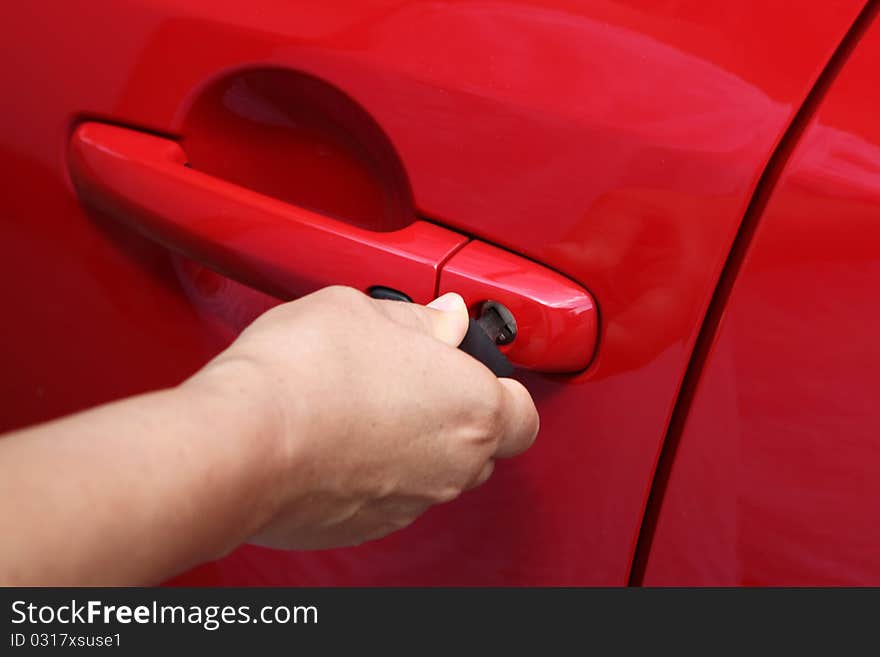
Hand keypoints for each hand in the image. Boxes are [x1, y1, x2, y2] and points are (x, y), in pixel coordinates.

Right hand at [188, 286, 538, 549]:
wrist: (239, 443)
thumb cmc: (304, 373)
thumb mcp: (366, 311)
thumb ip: (420, 320)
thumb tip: (443, 321)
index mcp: (473, 409)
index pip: (522, 411)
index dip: (498, 385)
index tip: (466, 365)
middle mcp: (453, 466)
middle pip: (480, 445)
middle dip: (454, 412)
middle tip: (410, 376)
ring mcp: (411, 502)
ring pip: (434, 470)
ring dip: (413, 442)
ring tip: (361, 401)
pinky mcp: (367, 526)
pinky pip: (390, 493)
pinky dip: (375, 470)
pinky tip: (336, 436)